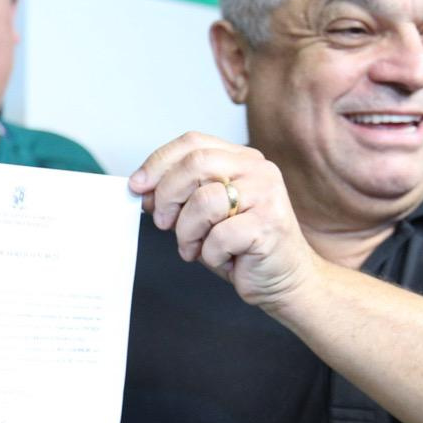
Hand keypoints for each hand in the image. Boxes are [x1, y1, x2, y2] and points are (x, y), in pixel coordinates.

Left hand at [128, 133, 312, 311]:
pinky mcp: (269, 223)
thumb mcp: (201, 216)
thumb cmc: (242, 248)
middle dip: (168, 196)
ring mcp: (267, 194)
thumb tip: (143, 188)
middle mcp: (257, 170)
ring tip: (196, 246)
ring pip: (204, 201)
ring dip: (188, 232)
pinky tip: (223, 257)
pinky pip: (219, 235)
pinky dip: (210, 253)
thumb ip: (178, 197)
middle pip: (195, 164)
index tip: (138, 186)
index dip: (159, 162)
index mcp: (240, 159)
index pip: (192, 143)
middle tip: (164, 222)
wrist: (284, 279)